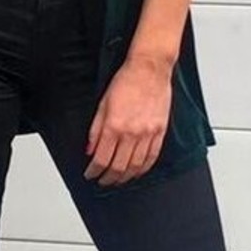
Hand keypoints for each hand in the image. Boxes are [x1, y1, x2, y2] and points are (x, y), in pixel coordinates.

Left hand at [83, 55, 172, 186]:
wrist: (149, 69)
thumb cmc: (126, 81)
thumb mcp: (102, 104)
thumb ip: (95, 130)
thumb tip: (90, 149)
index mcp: (114, 126)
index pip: (101, 159)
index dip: (94, 171)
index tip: (90, 174)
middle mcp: (131, 133)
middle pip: (118, 167)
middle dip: (108, 178)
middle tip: (102, 181)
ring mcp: (147, 134)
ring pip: (135, 166)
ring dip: (125, 177)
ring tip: (117, 179)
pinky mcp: (160, 132)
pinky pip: (152, 158)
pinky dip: (143, 169)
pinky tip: (136, 172)